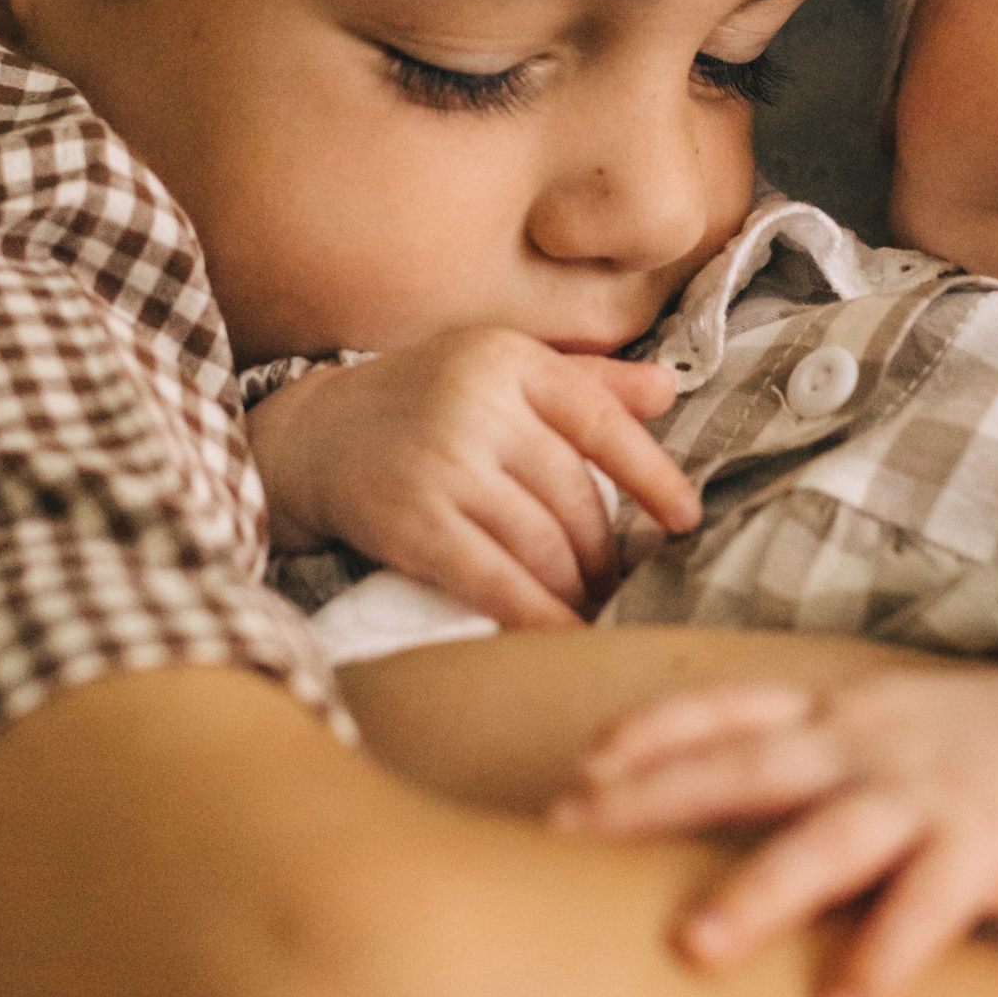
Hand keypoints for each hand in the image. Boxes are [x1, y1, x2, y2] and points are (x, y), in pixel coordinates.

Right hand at [249, 330, 698, 631]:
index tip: (686, 520)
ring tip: (586, 607)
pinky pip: (496, 581)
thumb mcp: (499, 368)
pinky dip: (537, 616)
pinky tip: (560, 634)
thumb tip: (670, 388)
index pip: (600, 419)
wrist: (311, 435)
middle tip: (616, 583)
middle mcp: (478, 406)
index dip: (653, 475)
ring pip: (542, 544)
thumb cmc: (423, 402)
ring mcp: (443, 465)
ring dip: (574, 588)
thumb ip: (585, 380)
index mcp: (509, 361)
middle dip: (603, 551)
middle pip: (574, 496)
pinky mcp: (413, 523)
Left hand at [558, 637, 997, 996]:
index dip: (649, 732)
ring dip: (760, 890)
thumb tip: (666, 832)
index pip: (726, 706)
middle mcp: (867, 744)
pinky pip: (929, 906)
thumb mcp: (869, 740)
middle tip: (569, 829)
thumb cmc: (955, 761)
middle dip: (655, 794)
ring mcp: (927, 793)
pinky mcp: (990, 847)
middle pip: (748, 761)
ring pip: (831, 836)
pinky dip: (886, 958)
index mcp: (833, 715)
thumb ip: (791, 773)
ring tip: (694, 950)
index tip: (577, 770)